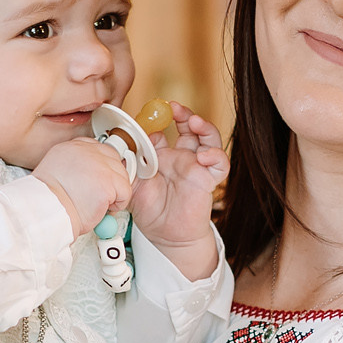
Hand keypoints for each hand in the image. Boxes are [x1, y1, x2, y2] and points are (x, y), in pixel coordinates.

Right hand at [32, 137, 133, 236]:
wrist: (46, 214)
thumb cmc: (49, 202)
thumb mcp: (56, 172)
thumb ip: (75, 166)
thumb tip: (90, 173)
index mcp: (70, 147)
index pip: (97, 148)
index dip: (101, 167)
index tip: (96, 180)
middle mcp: (85, 150)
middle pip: (113, 159)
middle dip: (111, 179)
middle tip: (98, 194)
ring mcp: (98, 164)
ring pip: (121, 176)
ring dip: (113, 192)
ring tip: (95, 202)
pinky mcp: (107, 181)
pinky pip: (125, 192)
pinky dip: (117, 204)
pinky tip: (100, 208)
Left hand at [127, 102, 228, 264]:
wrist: (165, 236)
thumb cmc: (150, 210)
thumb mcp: (133, 184)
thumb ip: (129, 165)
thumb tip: (122, 146)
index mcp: (162, 155)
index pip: (163, 129)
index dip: (156, 120)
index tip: (147, 115)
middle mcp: (181, 157)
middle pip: (189, 127)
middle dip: (184, 114)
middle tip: (173, 107)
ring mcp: (196, 167)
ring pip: (209, 139)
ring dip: (204, 127)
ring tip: (194, 122)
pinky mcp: (208, 180)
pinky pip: (219, 165)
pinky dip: (215, 156)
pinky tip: (203, 156)